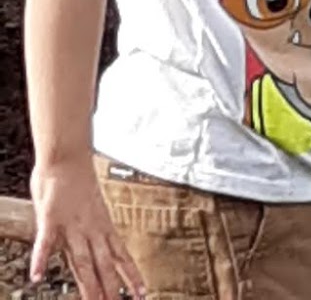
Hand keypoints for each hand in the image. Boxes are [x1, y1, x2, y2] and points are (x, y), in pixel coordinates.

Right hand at [29, 159, 144, 299]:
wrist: (68, 155)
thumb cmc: (76, 179)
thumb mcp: (91, 206)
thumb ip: (91, 227)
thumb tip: (92, 241)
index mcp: (102, 225)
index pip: (120, 255)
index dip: (132, 275)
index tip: (143, 292)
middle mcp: (91, 228)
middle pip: (103, 264)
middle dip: (111, 288)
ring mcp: (71, 225)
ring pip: (82, 259)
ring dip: (88, 283)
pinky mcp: (50, 219)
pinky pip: (46, 242)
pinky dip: (41, 258)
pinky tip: (37, 275)